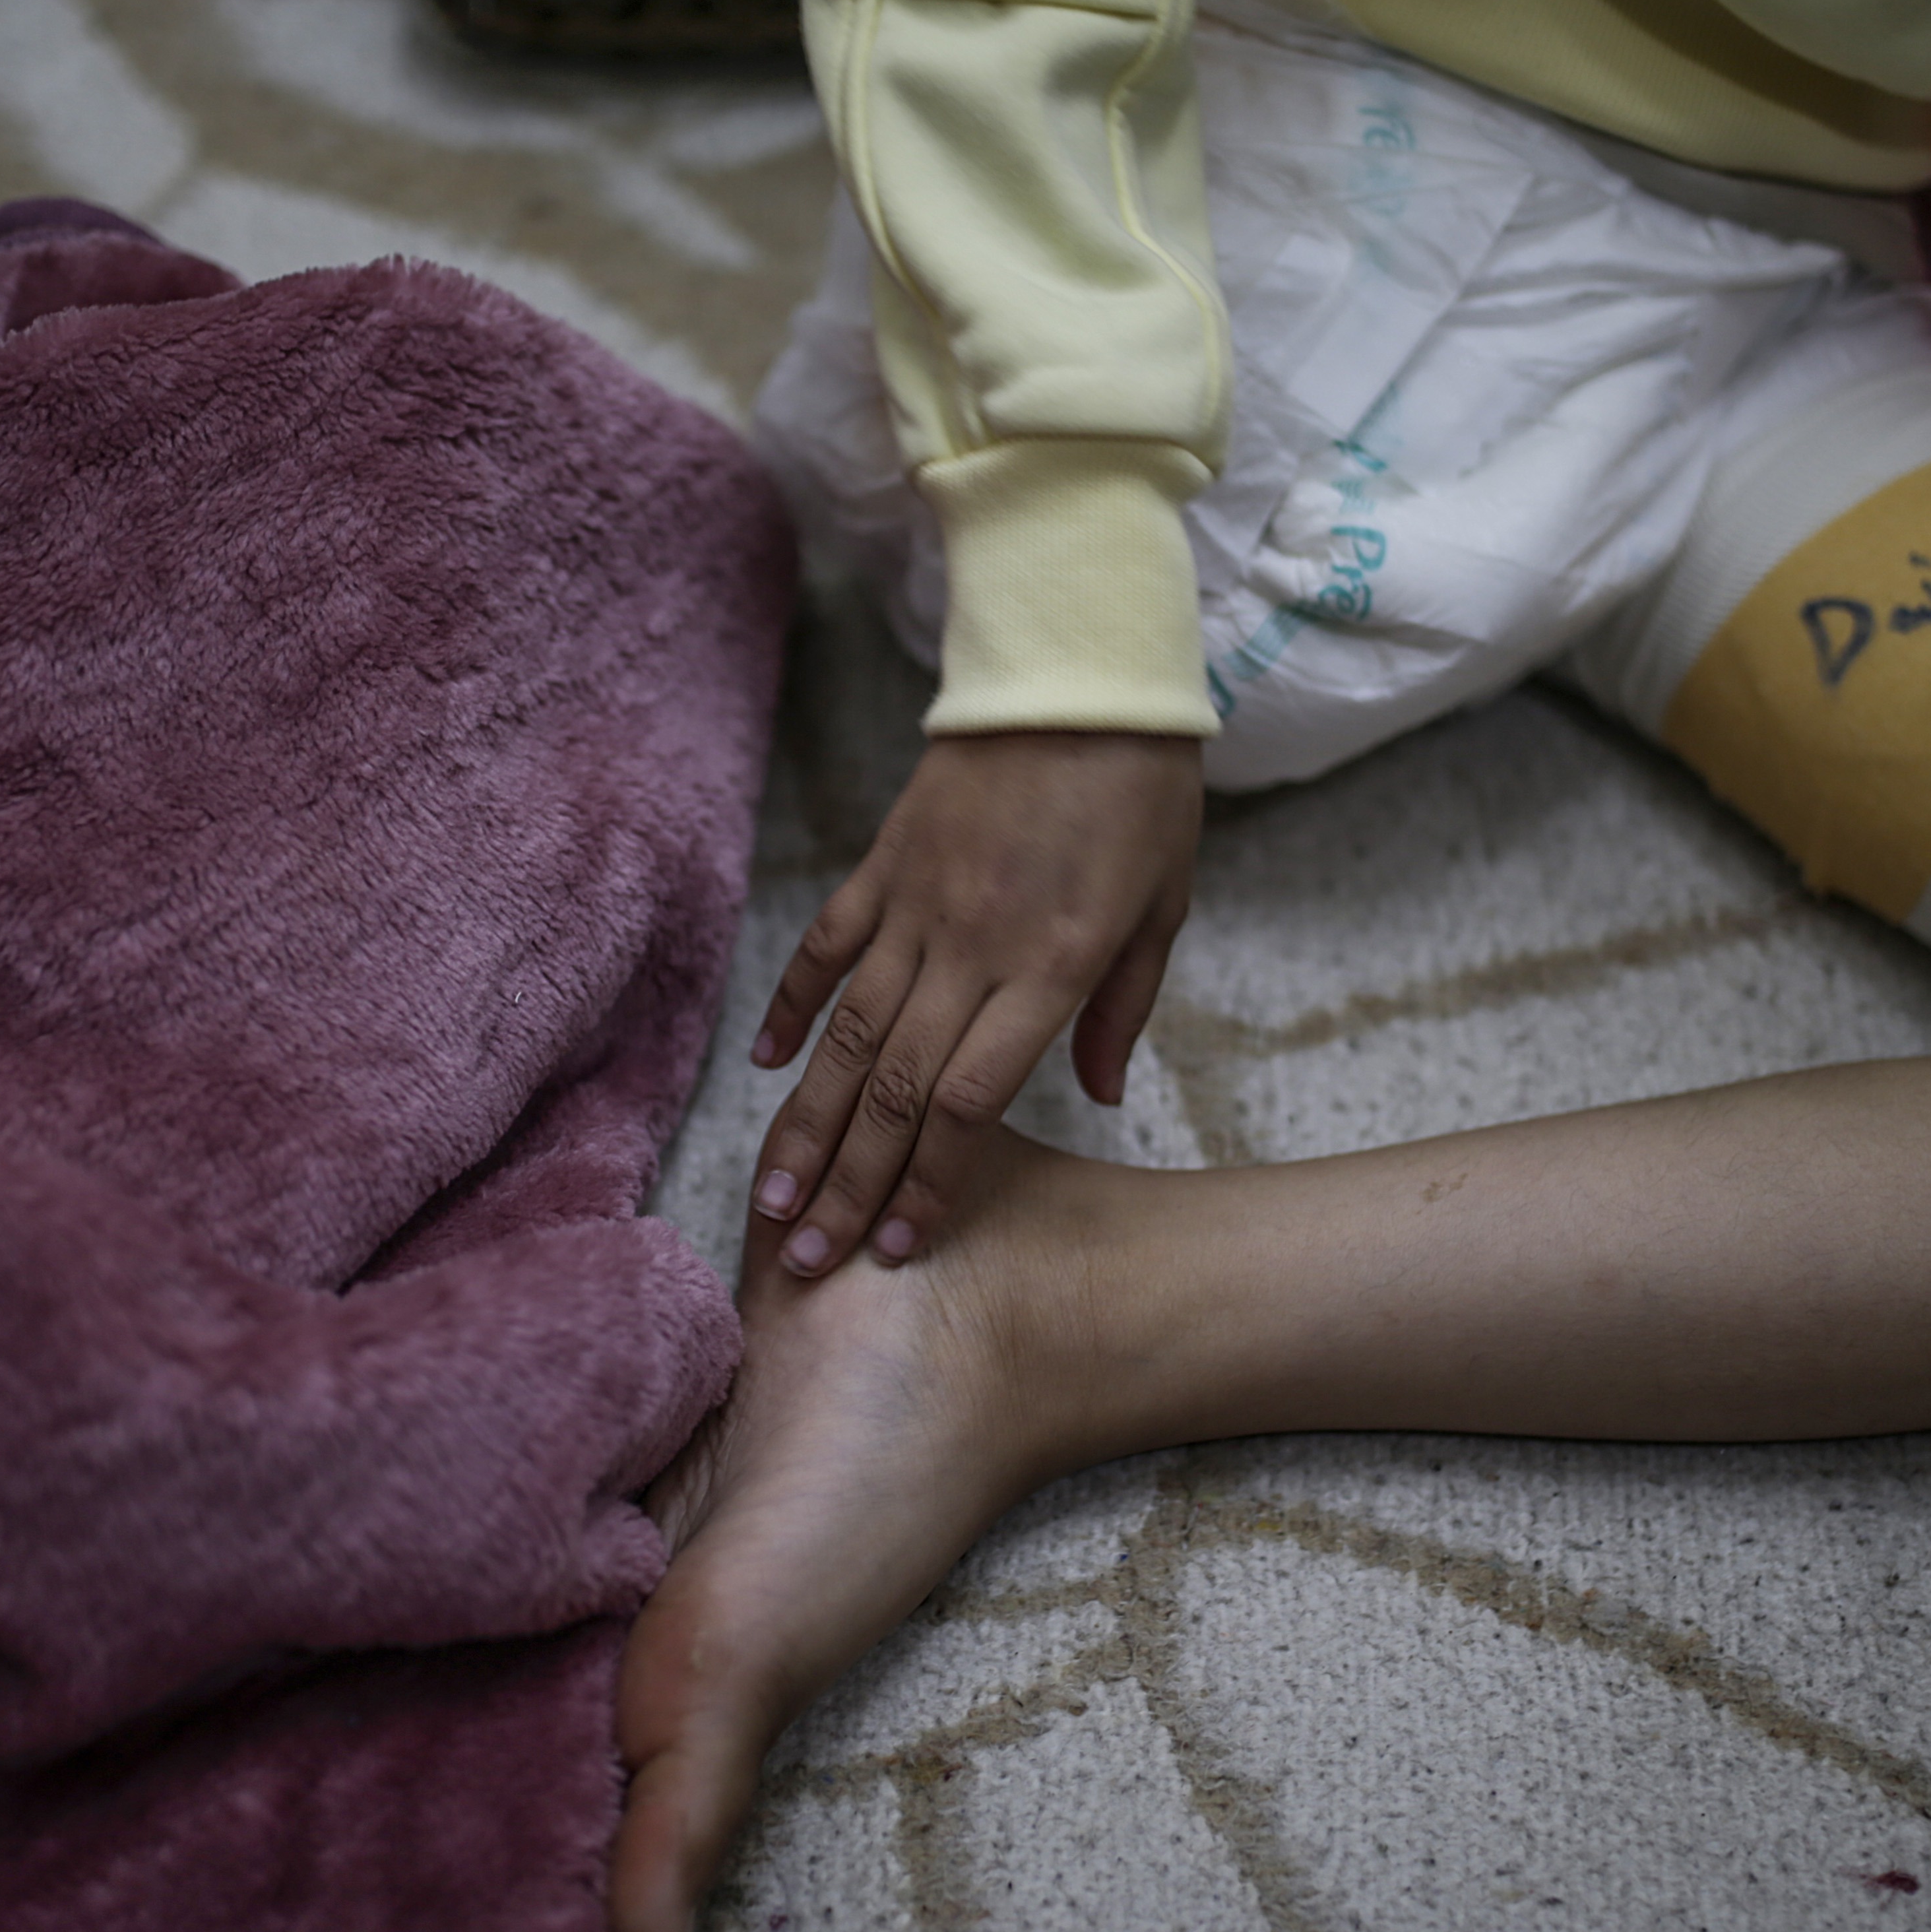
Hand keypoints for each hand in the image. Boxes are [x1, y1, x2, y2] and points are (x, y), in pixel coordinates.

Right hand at [750, 730, 1200, 1272]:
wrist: (1081, 670)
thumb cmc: (1142, 793)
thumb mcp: (1165, 906)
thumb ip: (1123, 1008)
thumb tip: (1099, 1099)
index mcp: (1049, 966)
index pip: (968, 1102)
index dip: (930, 1180)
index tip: (904, 1244)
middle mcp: (970, 946)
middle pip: (894, 1089)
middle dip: (852, 1184)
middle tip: (814, 1261)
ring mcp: (916, 904)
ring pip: (846, 1034)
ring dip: (807, 1123)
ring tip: (774, 1199)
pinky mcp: (884, 864)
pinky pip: (826, 948)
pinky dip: (790, 1006)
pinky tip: (765, 1067)